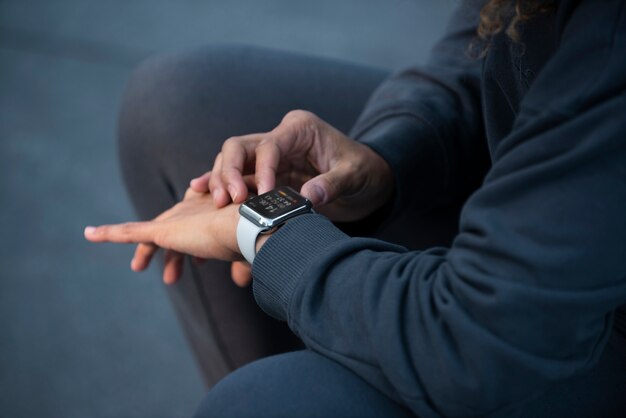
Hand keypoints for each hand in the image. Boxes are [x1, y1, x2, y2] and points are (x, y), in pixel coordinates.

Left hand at [84, 189, 242, 283]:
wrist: (248, 224)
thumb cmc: (254, 235)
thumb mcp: (245, 252)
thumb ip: (240, 264)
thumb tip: (241, 282)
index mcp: (214, 213)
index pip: (197, 230)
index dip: (195, 250)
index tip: (199, 267)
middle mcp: (193, 210)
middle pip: (174, 232)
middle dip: (171, 255)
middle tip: (172, 278)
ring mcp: (177, 219)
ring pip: (152, 236)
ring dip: (146, 253)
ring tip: (137, 268)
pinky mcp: (162, 229)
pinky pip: (130, 232)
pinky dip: (109, 233)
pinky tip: (90, 234)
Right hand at [189, 110, 393, 221]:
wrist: (370, 181)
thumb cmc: (365, 173)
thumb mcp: (355, 176)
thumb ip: (332, 185)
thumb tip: (308, 198)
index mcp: (300, 129)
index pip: (269, 146)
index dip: (261, 171)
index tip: (261, 197)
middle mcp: (281, 138)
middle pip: (240, 147)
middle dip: (228, 172)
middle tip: (228, 200)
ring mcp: (271, 156)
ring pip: (233, 162)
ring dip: (221, 180)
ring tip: (218, 204)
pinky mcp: (267, 174)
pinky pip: (238, 177)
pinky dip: (220, 184)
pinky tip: (199, 192)